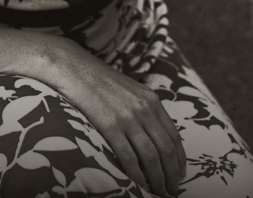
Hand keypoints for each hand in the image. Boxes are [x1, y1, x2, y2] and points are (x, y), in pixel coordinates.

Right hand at [50, 45, 185, 195]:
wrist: (73, 67)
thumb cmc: (98, 79)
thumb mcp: (129, 89)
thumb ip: (144, 109)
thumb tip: (154, 136)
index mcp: (151, 99)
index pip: (174, 136)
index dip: (179, 160)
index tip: (179, 175)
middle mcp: (143, 108)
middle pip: (166, 150)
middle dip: (172, 175)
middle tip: (172, 191)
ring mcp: (127, 116)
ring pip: (151, 156)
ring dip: (158, 179)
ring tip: (159, 192)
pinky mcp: (109, 124)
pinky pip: (128, 156)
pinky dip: (137, 174)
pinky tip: (139, 183)